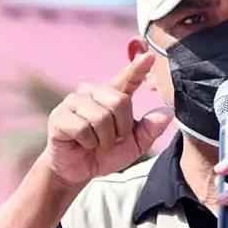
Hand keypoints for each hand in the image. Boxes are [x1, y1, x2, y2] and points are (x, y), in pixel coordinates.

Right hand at [45, 52, 173, 185]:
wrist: (78, 170)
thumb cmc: (106, 153)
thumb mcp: (135, 146)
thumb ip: (150, 130)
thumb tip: (168, 113)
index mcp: (113, 95)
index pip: (128, 77)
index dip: (138, 67)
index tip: (149, 56)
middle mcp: (92, 91)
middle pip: (119, 102)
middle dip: (121, 128)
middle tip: (111, 139)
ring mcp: (73, 101)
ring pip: (101, 117)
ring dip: (103, 139)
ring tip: (96, 142)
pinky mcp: (60, 115)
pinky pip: (82, 128)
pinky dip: (88, 143)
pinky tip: (82, 143)